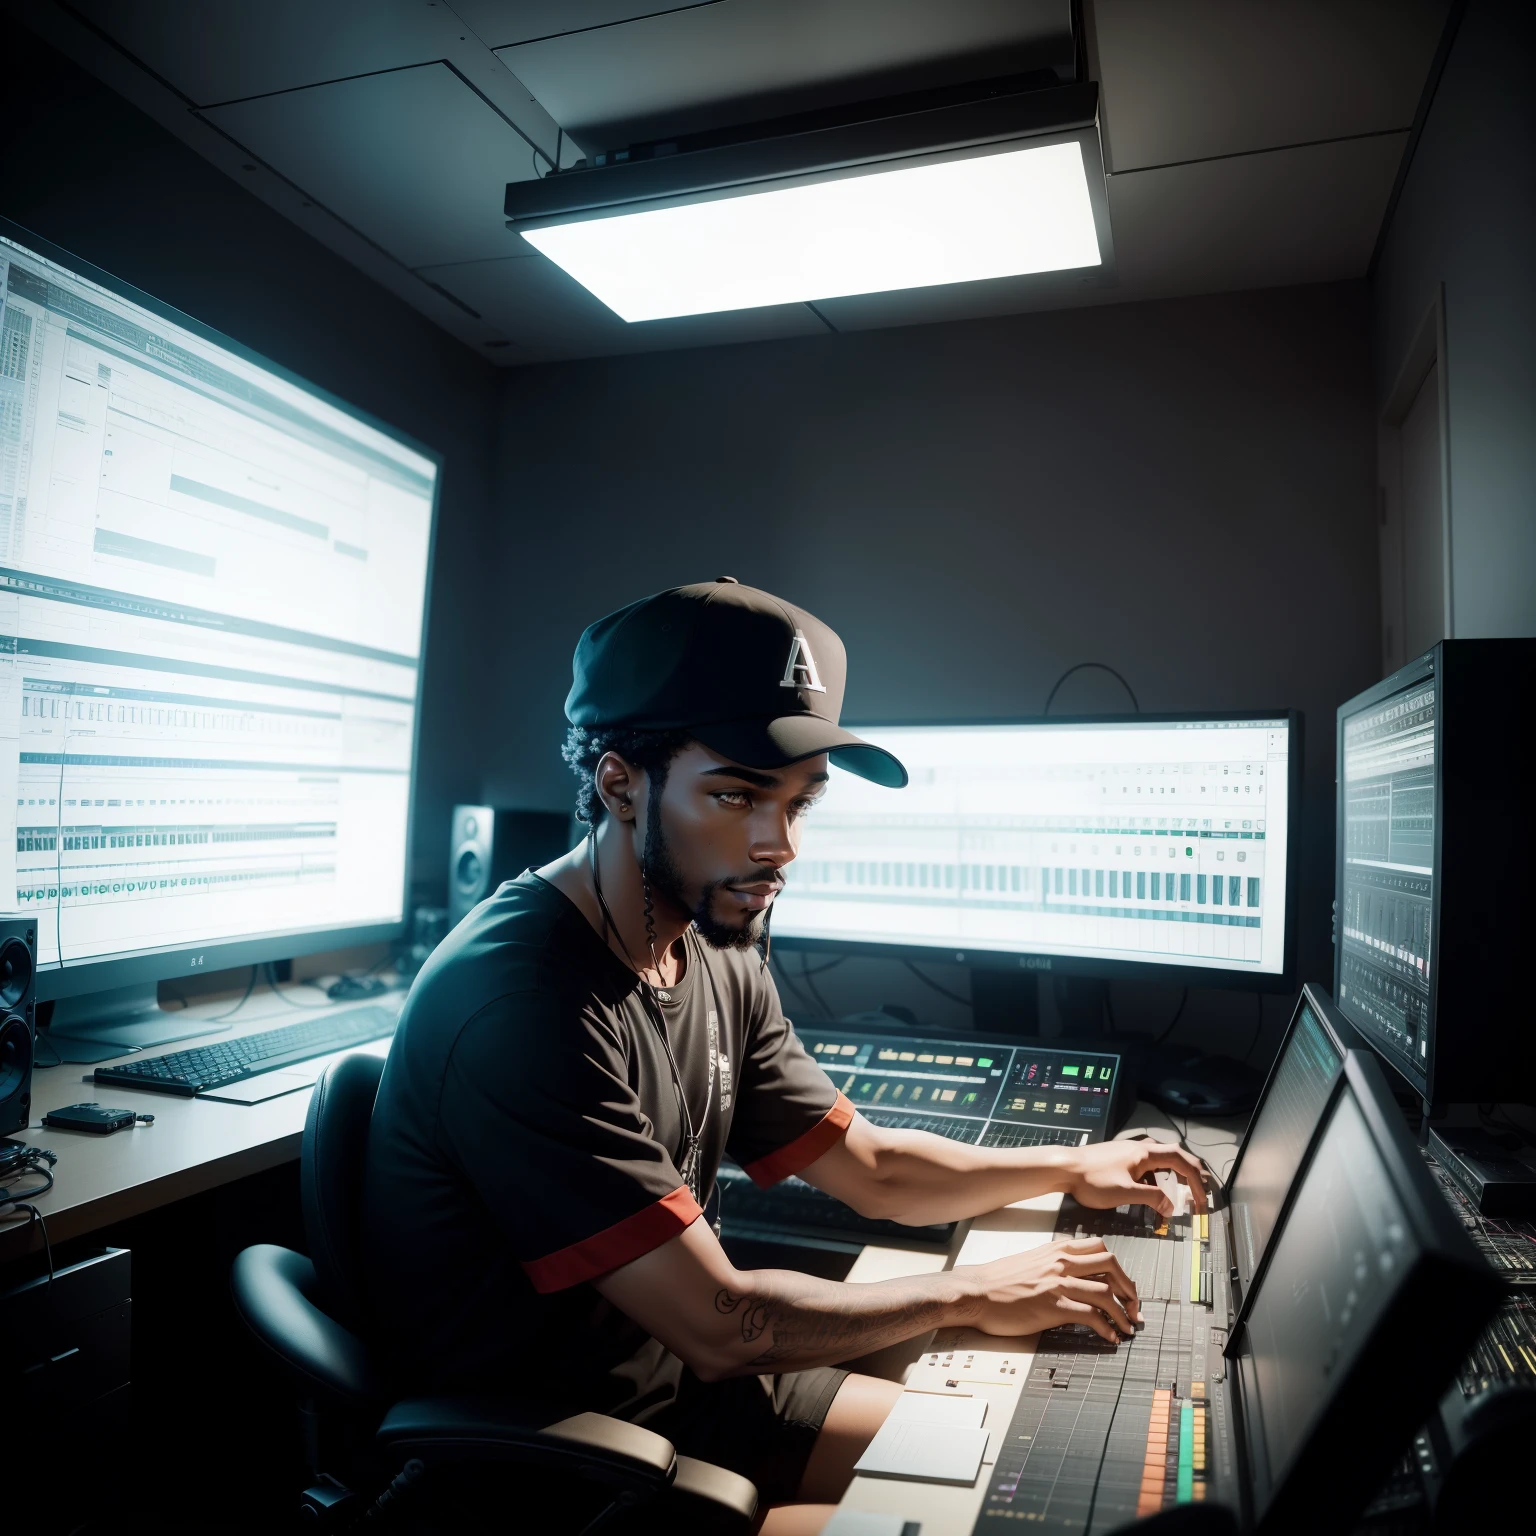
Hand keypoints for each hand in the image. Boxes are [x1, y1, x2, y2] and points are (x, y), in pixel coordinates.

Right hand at [959, 1237, 1140, 1344]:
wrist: (975, 1291)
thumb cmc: (999, 1280)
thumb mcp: (1031, 1261)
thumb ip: (1054, 1264)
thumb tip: (1075, 1276)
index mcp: (1057, 1249)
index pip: (1101, 1249)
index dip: (1120, 1269)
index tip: (1125, 1286)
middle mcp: (1061, 1262)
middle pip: (1112, 1265)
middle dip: (1130, 1288)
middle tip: (1134, 1308)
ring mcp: (1058, 1283)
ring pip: (1106, 1292)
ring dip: (1124, 1313)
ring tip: (1128, 1328)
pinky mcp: (1053, 1306)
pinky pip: (1091, 1315)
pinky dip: (1107, 1327)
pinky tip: (1110, 1337)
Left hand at [1064, 1139, 1208, 1215]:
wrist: (1064, 1168)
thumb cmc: (1093, 1180)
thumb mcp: (1125, 1192)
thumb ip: (1152, 1198)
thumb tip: (1171, 1207)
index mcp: (1146, 1153)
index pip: (1182, 1162)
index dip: (1197, 1181)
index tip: (1202, 1202)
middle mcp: (1141, 1148)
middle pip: (1176, 1157)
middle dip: (1192, 1175)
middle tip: (1202, 1194)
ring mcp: (1131, 1152)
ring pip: (1162, 1161)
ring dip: (1176, 1176)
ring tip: (1184, 1193)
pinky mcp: (1122, 1159)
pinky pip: (1149, 1166)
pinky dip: (1159, 1179)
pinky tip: (1154, 1192)